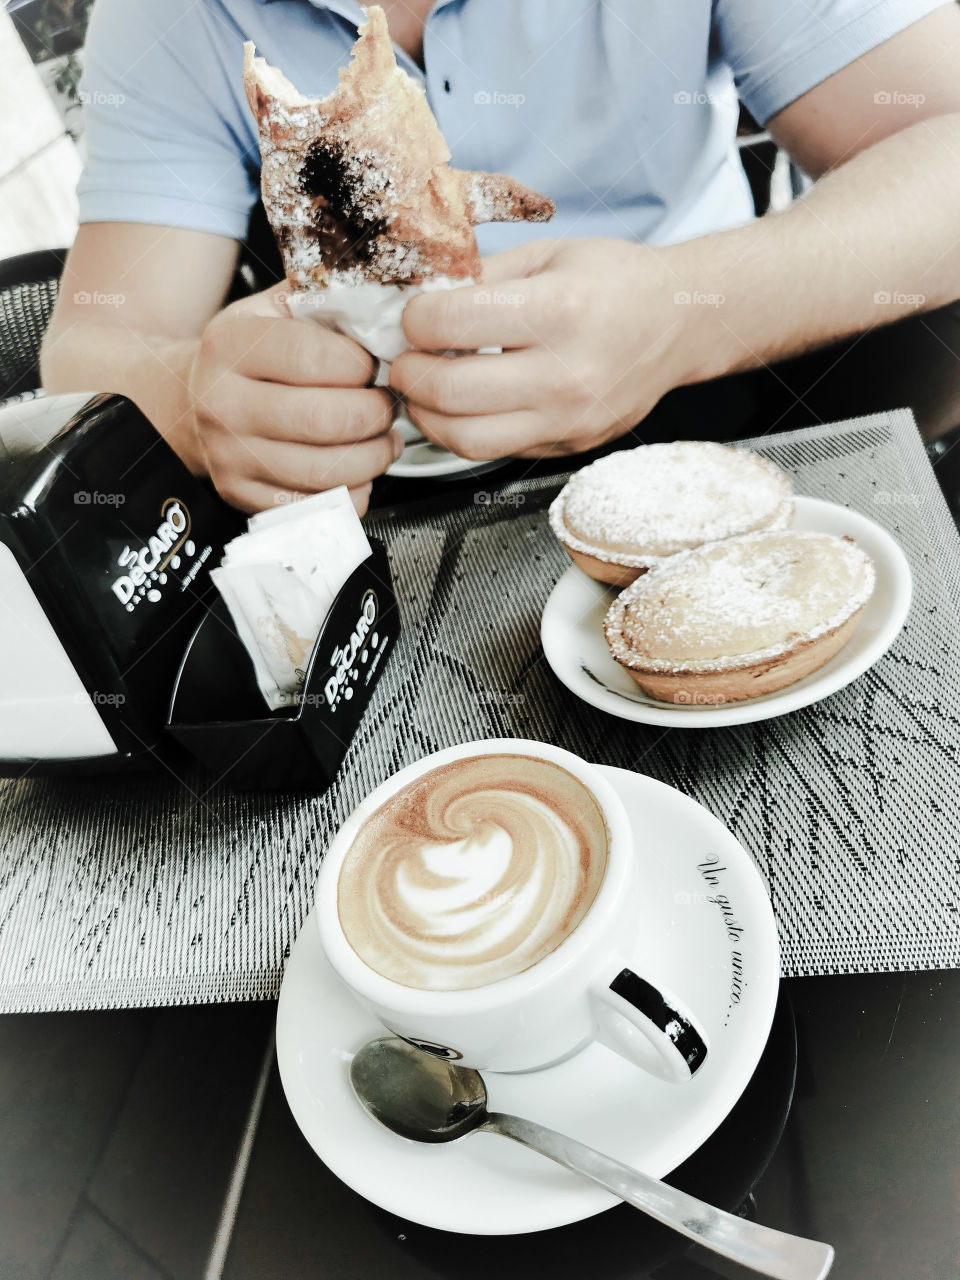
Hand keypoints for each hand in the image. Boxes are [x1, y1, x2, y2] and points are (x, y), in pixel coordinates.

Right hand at [188, 283, 400, 512]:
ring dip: (374, 456)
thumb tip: (391, 297)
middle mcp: (221, 403)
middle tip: (388, 405)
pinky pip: (317, 505)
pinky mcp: (242, 495)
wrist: (193, 398)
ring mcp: (229, 456)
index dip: (361, 365)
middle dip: (376, 414)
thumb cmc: (250, 353)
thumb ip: (325, 297)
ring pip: (326, 471)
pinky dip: (354, 491)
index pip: (314, 358)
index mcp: (229, 345)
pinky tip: (357, 467)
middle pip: (325, 421)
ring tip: (383, 437)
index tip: (372, 365)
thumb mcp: (275, 308)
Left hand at [390, 239, 697, 459]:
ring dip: (427, 415)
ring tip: (425, 388)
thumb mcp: (547, 254)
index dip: (413, 320)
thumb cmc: (616, 282)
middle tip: (406, 357)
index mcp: (557, 311)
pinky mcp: (568, 446)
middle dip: (408, 372)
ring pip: (464, 439)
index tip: (414, 316)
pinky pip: (495, 451)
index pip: (448, 325)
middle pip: (447, 392)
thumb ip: (479, 277)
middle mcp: (565, 374)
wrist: (680, 323)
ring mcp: (568, 420)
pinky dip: (464, 430)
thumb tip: (417, 300)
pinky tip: (464, 404)